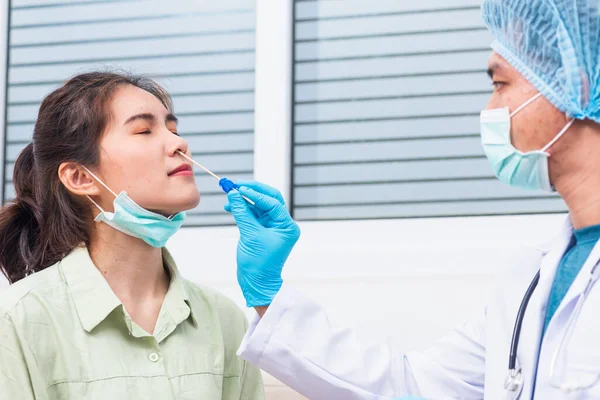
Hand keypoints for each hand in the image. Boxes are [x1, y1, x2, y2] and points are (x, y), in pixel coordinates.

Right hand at [225, 181, 300, 306]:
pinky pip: (252, 214)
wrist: (257, 283)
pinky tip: (230, 206)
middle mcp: (282, 224)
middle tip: (236, 185)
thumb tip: (234, 194)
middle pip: (268, 200)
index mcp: (287, 226)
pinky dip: (242, 210)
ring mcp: (272, 227)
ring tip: (229, 197)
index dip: (255, 194)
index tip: (240, 188)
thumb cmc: (259, 264)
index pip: (273, 202)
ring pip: (259, 206)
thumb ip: (242, 213)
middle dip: (252, 192)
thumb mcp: (250, 235)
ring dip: (244, 201)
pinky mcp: (261, 230)